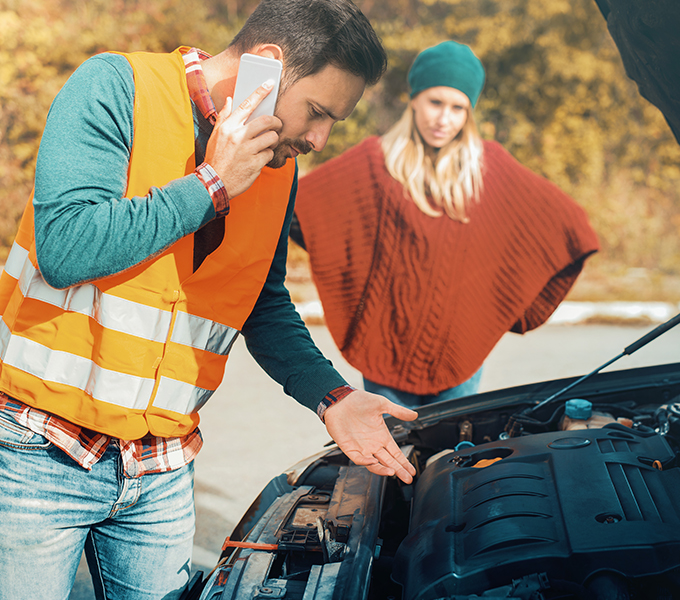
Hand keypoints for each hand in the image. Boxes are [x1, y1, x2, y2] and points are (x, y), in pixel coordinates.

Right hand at [204, 82, 281, 197]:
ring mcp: (247, 150)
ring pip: (271, 138)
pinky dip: (267, 155)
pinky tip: (259, 158)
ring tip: (266, 145)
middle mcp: (238, 136)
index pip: (247, 104)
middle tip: (277, 126)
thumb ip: (224, 117)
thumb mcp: (215, 136)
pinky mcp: (255, 164)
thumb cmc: (215, 157)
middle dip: (276, 122)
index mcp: (228, 127)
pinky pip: (269, 154)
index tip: (270, 83)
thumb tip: (231, 100)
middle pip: (267, 121)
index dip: (260, 92)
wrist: (214, 182)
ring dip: (272, 141)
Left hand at [323, 390, 417, 483]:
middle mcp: (373, 444)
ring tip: (393, 472)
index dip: (404, 462)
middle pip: (388, 462)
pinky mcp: (349, 448)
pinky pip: (358, 459)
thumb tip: (415, 415)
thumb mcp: (382, 404)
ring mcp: (361, 447)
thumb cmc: (358, 400)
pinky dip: (365, 462)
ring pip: (374, 464)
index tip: (412, 471)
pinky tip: (372, 462)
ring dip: (383, 469)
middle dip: (399, 470)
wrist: (339, 399)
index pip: (396, 453)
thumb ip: (398, 411)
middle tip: (408, 479)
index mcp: (382, 435)